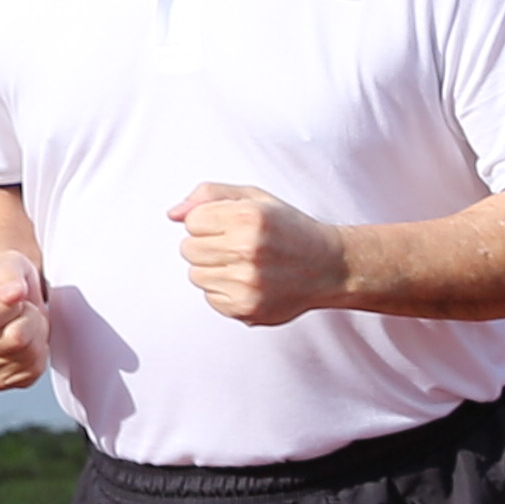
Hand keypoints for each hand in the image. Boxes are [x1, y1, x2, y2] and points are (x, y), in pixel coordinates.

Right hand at [0, 256, 47, 393]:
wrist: (12, 300)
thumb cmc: (6, 279)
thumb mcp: (9, 263)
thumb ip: (8, 274)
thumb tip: (12, 294)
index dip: (14, 306)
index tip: (13, 294)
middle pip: (14, 340)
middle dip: (31, 319)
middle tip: (23, 308)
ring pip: (27, 357)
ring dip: (37, 337)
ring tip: (23, 322)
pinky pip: (31, 373)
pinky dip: (38, 356)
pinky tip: (26, 341)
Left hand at [170, 182, 347, 325]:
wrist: (331, 267)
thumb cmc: (290, 230)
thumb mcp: (256, 198)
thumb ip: (210, 195)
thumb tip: (173, 214)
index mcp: (248, 217)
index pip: (192, 221)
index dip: (211, 222)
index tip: (235, 226)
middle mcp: (247, 249)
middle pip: (188, 249)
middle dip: (209, 246)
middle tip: (241, 247)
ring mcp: (247, 282)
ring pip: (196, 275)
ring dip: (215, 270)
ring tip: (247, 265)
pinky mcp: (246, 308)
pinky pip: (210, 298)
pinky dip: (225, 291)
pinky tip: (251, 283)